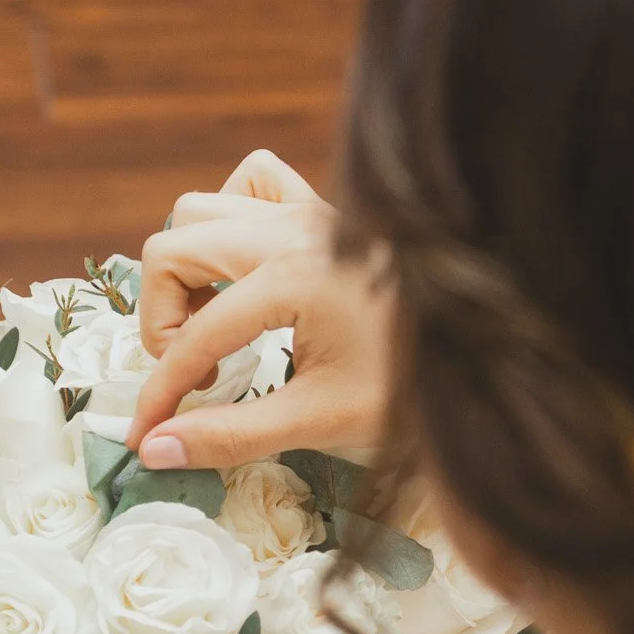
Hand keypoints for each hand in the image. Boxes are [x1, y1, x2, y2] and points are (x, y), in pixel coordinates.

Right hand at [126, 150, 393, 470]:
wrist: (485, 344)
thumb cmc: (414, 383)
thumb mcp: (320, 419)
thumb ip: (232, 434)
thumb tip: (157, 450)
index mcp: (288, 279)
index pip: (192, 337)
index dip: (160, 393)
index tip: (148, 436)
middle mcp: (289, 231)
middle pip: (171, 248)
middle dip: (163, 316)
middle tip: (193, 371)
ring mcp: (306, 210)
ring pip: (202, 208)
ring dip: (189, 265)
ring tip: (215, 323)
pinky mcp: (323, 208)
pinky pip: (253, 183)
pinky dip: (233, 218)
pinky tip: (248, 269)